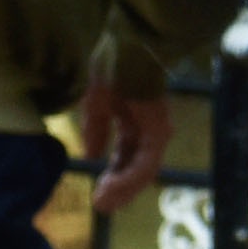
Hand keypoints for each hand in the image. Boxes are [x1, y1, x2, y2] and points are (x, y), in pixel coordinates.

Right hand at [79, 67, 176, 217]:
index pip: (126, 156)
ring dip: (123, 189)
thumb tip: (91, 154)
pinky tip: (111, 186)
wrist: (131, 43)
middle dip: (118, 189)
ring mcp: (155, 132)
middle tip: (101, 205)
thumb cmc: (115, 63)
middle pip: (136, 169)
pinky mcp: (156, 132)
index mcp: (135, 122)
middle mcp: (149, 131)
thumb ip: (95, 129)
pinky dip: (128, 178)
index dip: (112, 175)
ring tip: (103, 202)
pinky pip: (144, 162)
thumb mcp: (97, 100)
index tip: (97, 192)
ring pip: (142, 171)